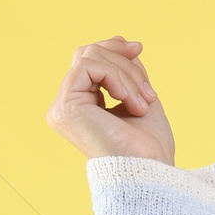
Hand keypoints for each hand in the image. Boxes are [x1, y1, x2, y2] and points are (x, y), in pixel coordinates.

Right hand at [47, 38, 173, 162]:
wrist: (150, 172)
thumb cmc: (149, 147)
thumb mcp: (139, 96)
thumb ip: (126, 71)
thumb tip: (122, 42)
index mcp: (82, 106)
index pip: (90, 60)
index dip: (114, 49)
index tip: (139, 49)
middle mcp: (67, 106)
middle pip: (89, 53)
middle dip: (124, 62)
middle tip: (149, 89)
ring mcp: (63, 107)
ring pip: (91, 57)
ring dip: (126, 74)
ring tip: (144, 102)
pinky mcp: (65, 107)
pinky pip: (89, 66)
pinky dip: (116, 77)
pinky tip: (130, 101)